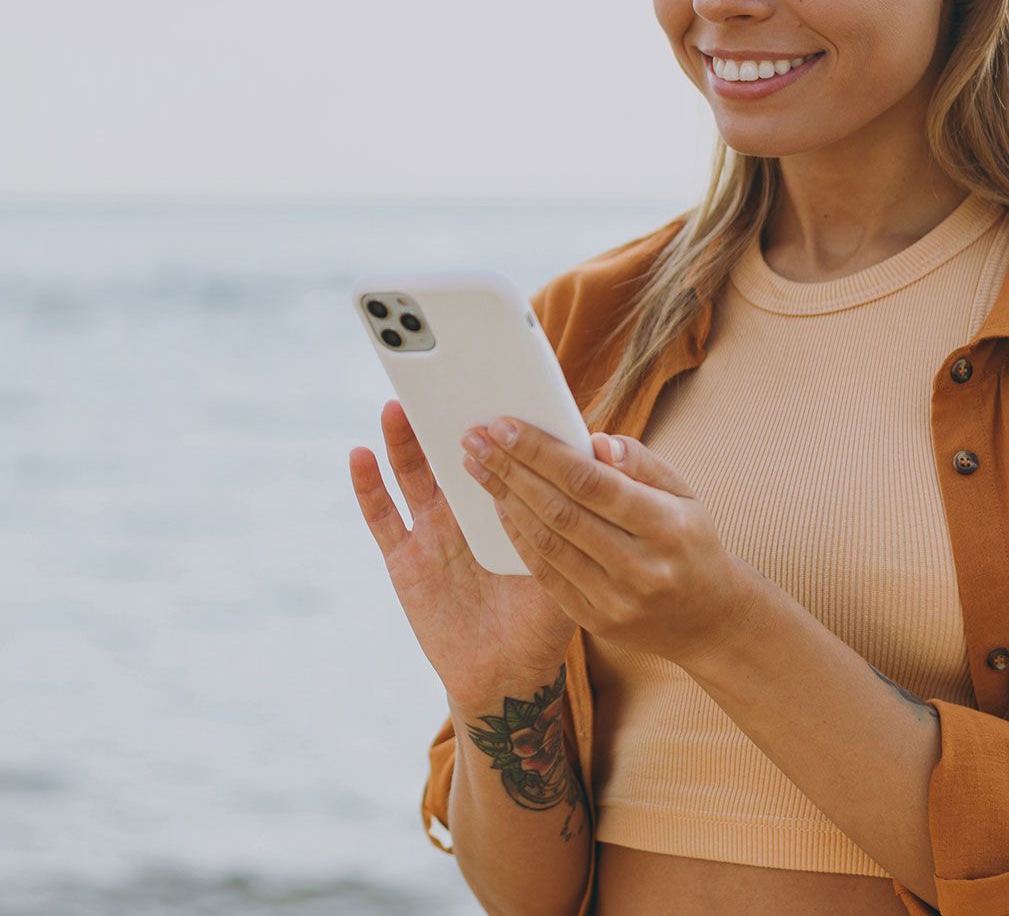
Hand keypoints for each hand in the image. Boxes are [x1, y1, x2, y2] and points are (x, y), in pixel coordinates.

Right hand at [349, 400, 577, 711]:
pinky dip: (369, 486)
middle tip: (439, 377)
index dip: (496, 421)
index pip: (499, 454)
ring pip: (413, 474)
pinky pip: (382, 518)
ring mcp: (432, 533)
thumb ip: (576, 516)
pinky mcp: (405, 560)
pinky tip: (361, 455)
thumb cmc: (541, 620)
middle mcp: (466, 513)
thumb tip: (601, 456)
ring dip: (403, 440)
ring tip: (398, 404)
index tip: (496, 381)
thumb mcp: (567, 563)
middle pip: (450, 454)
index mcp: (505, 508)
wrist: (508, 676)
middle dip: (445, 417)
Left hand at [458, 415, 766, 670]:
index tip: (506, 426)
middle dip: (511, 470)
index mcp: (667, 527)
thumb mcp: (684, 493)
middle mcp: (641, 567)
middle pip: (561, 512)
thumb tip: (595, 440)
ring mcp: (616, 600)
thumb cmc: (690, 541)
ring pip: (547, 543)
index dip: (544, 453)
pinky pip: (545, 574)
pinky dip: (518, 537)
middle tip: (476, 439)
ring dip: (506, 500)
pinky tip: (500, 506)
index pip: (593, 483)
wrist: (708, 619)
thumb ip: (641, 463)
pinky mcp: (594, 621)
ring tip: (479, 467)